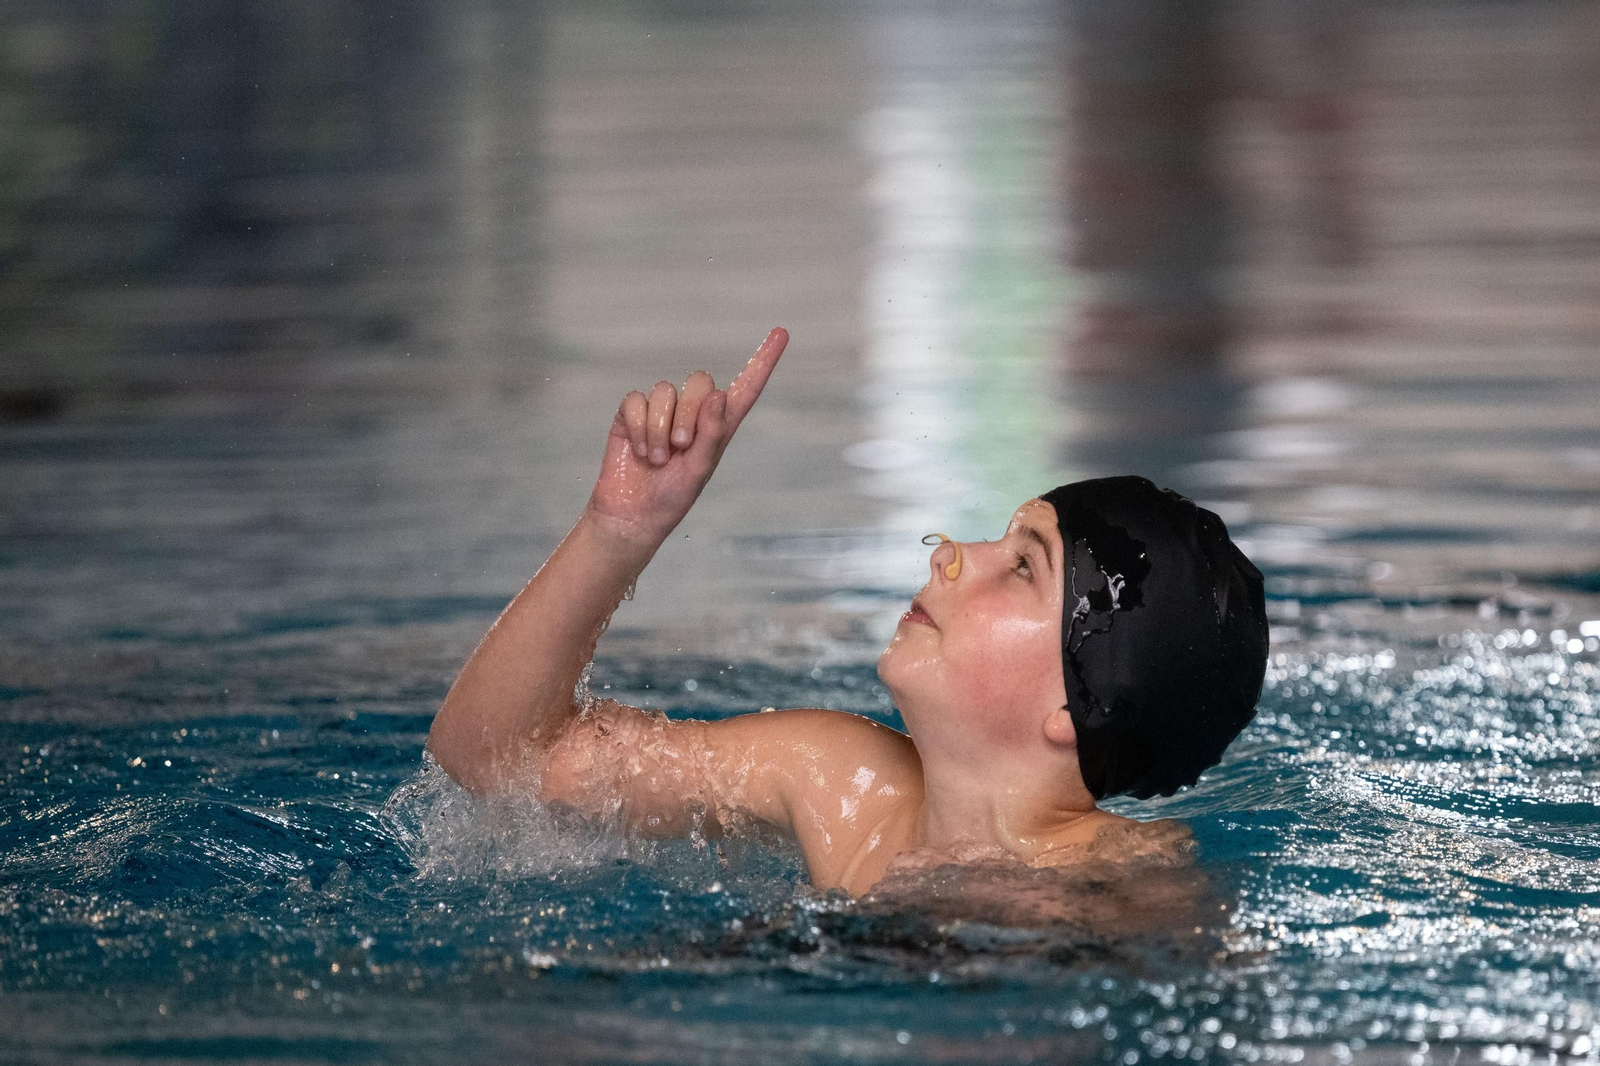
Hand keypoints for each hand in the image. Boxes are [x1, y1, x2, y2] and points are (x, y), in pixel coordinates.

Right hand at [585, 327, 787, 543]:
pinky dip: (639, 426)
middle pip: (699, 381)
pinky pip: (636, 400)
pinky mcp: (632, 415)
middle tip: (680, 446)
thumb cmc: (672, 498)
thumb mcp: (699, 470)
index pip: (745, 388)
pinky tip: (640, 451)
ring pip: (665, 391)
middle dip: (689, 413)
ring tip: (658, 458)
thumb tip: (719, 394)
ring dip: (660, 427)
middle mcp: (692, 413)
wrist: (632, 514)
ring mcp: (661, 411)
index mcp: (719, 426)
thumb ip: (712, 433)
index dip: (762, 360)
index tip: (782, 333)